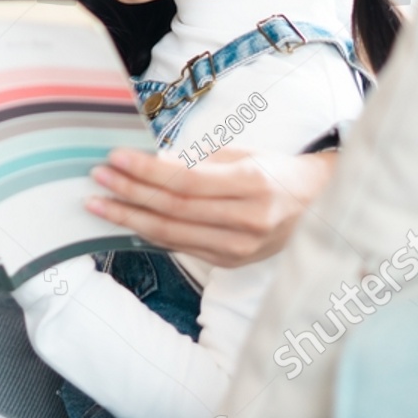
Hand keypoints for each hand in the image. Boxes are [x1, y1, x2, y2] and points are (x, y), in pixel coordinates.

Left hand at [85, 147, 337, 267]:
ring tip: (100, 203)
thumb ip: (197, 161)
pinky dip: (151, 234)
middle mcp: (247, 220)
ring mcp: (240, 247)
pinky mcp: (232, 262)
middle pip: (175, 209)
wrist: (319, 206)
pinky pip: (182, 247)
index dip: (147, 171)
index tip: (115, 158)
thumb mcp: (242, 155)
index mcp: (252, 184)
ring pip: (173, 234)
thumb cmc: (276, 172)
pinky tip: (128, 222)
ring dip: (131, 218)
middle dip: (130, 194)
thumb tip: (149, 160)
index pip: (186, 180)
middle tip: (98, 179)